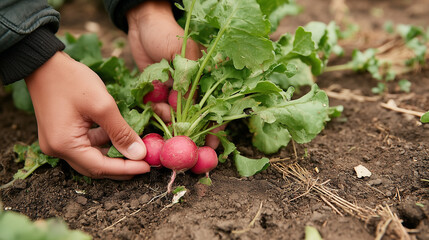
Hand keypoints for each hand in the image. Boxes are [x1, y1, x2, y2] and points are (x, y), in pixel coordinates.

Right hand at [25, 52, 149, 179]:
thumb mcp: (103, 105)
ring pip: (91, 157)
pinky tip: (118, 137)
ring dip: (113, 156)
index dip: (126, 169)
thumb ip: (121, 132)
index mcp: (65, 145)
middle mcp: (58, 149)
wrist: (45, 62)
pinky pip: (85, 146)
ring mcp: (57, 142)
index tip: (147, 167)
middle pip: (94, 167)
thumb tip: (139, 154)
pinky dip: (103, 144)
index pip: (100, 167)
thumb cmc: (72, 80)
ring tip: (135, 151)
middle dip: (120, 167)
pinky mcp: (60, 134)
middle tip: (144, 164)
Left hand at [126, 1, 223, 148]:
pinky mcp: (155, 91)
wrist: (141, 23)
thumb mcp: (182, 54)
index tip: (211, 144)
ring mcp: (172, 90)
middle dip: (188, 131)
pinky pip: (156, 109)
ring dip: (167, 118)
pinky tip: (152, 106)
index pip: (213, 107)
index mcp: (203, 78)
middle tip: (183, 143)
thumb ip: (186, 82)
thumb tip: (187, 108)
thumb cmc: (166, 33)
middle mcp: (189, 88)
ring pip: (173, 115)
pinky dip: (154, 112)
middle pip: (193, 117)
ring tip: (160, 108)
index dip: (214, 126)